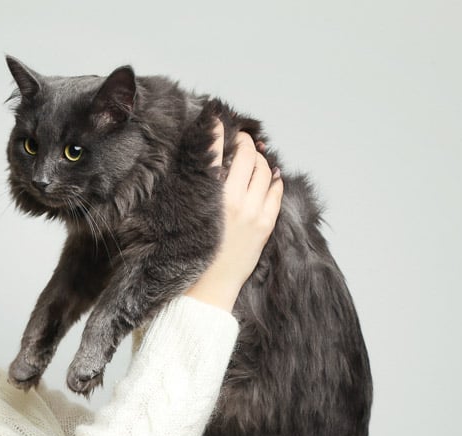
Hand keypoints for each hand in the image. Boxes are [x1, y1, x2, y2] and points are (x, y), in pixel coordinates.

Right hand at [184, 120, 283, 310]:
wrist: (205, 289)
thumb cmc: (189, 253)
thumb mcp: (186, 213)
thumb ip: (197, 186)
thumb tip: (210, 159)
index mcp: (209, 195)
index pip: (217, 148)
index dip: (218, 129)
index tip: (216, 119)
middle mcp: (233, 200)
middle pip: (247, 154)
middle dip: (244, 142)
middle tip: (238, 139)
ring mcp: (253, 212)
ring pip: (264, 169)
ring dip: (259, 158)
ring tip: (252, 157)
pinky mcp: (264, 225)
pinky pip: (275, 191)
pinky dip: (273, 178)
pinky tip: (269, 175)